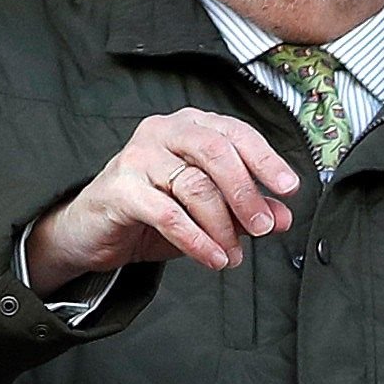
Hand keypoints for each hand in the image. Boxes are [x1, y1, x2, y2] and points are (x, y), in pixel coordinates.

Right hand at [25, 109, 296, 287]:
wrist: (93, 231)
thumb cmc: (154, 211)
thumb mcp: (208, 212)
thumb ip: (246, 209)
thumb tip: (283, 216)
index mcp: (190, 125)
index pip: (236, 133)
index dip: (266, 160)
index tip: (289, 189)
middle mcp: (164, 131)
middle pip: (217, 152)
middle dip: (246, 193)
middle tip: (264, 228)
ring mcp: (138, 156)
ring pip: (195, 186)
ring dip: (223, 226)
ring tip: (234, 254)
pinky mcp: (120, 188)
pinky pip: (168, 214)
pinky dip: (197, 240)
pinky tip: (213, 258)